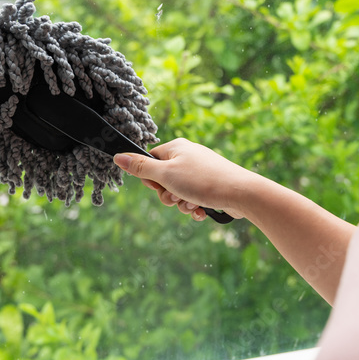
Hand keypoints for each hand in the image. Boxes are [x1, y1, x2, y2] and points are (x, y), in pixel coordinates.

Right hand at [113, 138, 252, 220]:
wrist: (241, 193)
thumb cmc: (203, 181)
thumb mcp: (166, 175)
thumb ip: (141, 167)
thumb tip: (117, 156)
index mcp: (176, 148)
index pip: (150, 160)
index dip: (151, 179)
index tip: (160, 186)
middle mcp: (188, 157)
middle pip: (163, 179)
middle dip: (168, 195)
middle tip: (178, 197)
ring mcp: (201, 171)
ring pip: (179, 192)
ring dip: (182, 204)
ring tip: (194, 204)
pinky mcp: (211, 186)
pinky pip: (194, 198)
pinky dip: (195, 207)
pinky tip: (202, 211)